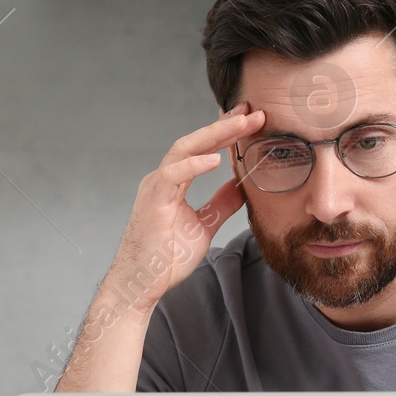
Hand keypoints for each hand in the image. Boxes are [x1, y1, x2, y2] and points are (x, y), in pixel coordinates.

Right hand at [109, 103, 263, 310]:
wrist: (141, 284)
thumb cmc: (166, 257)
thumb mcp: (205, 225)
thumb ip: (221, 203)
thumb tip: (242, 186)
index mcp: (173, 182)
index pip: (203, 149)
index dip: (227, 133)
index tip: (252, 119)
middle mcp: (163, 178)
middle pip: (196, 142)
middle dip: (225, 125)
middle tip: (253, 111)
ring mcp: (155, 187)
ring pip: (184, 150)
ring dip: (214, 135)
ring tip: (241, 123)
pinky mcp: (152, 202)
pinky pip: (172, 175)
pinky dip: (193, 164)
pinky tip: (215, 158)